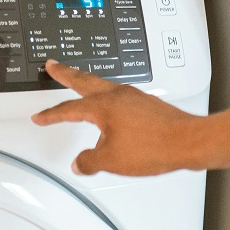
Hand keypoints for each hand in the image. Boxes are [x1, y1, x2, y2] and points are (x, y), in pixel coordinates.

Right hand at [31, 60, 208, 175]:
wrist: (188, 142)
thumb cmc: (154, 146)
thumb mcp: (112, 160)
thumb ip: (90, 161)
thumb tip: (80, 163)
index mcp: (103, 106)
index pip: (69, 109)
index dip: (51, 114)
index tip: (40, 116)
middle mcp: (118, 95)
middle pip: (85, 80)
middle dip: (66, 74)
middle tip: (54, 66)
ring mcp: (134, 97)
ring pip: (103, 85)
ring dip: (88, 84)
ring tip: (80, 84)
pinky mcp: (147, 104)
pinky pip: (120, 96)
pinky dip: (107, 98)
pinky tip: (111, 110)